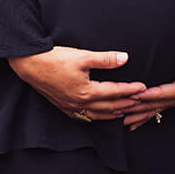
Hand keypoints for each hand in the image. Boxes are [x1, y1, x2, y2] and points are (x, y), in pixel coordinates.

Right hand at [8, 47, 146, 119]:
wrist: (30, 65)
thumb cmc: (56, 59)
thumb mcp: (83, 56)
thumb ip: (105, 59)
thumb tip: (125, 58)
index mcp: (87, 91)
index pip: (114, 92)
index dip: (130, 90)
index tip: (143, 87)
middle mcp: (80, 103)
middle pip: (109, 107)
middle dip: (126, 104)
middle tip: (140, 101)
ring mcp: (71, 107)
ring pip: (97, 115)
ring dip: (113, 113)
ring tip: (125, 111)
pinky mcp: (63, 106)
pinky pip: (84, 117)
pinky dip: (96, 117)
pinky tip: (99, 115)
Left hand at [125, 53, 174, 128]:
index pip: (161, 93)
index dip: (147, 95)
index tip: (133, 96)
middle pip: (153, 106)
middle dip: (136, 108)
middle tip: (120, 111)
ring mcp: (173, 103)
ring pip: (152, 111)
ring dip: (137, 116)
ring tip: (122, 121)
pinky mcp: (170, 102)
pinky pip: (155, 112)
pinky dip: (143, 119)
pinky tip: (132, 125)